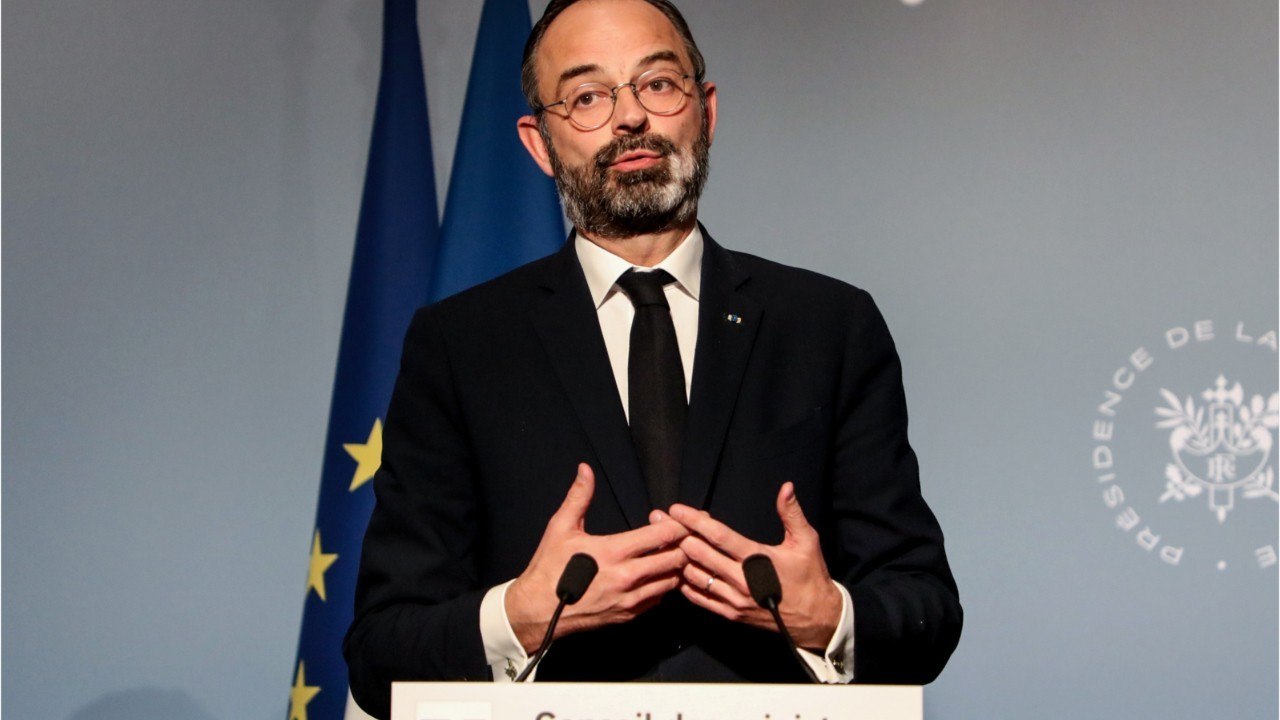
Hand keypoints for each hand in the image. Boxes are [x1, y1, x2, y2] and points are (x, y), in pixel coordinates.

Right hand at [505, 463, 689, 652]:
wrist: (538, 611)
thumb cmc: (549, 567)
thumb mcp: (561, 527)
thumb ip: (579, 497)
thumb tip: (586, 469)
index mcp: (613, 552)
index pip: (662, 536)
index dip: (678, 525)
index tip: (684, 518)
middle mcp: (627, 578)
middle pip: (675, 560)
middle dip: (684, 545)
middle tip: (684, 535)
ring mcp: (630, 600)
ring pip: (671, 581)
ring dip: (675, 566)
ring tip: (671, 552)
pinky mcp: (628, 615)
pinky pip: (659, 598)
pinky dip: (663, 584)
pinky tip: (656, 573)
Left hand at [665, 482, 841, 650]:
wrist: (816, 619)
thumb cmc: (810, 576)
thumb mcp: (806, 541)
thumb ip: (792, 513)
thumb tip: (786, 487)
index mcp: (758, 559)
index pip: (719, 537)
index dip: (695, 521)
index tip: (677, 509)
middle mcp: (742, 580)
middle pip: (700, 555)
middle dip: (678, 535)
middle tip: (659, 520)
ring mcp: (734, 600)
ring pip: (695, 577)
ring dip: (678, 559)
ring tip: (663, 542)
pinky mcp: (731, 614)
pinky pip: (701, 598)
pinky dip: (685, 584)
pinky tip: (676, 570)